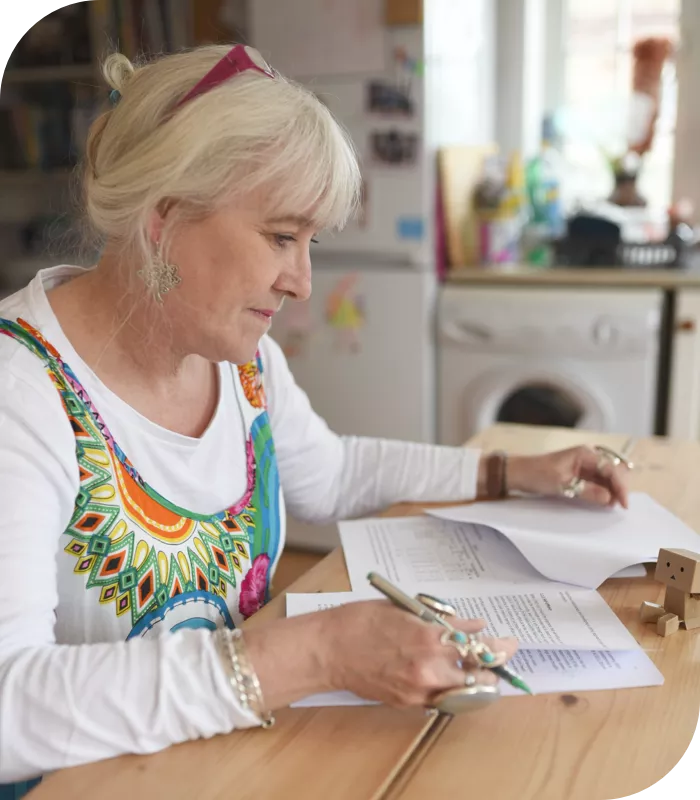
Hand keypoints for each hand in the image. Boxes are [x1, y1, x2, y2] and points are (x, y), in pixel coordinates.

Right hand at [320, 600, 517, 707]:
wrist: (329, 649)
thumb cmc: (361, 621)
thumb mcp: (405, 609)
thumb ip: (442, 620)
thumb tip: (472, 626)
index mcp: (429, 637)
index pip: (479, 647)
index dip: (500, 646)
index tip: (510, 643)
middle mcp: (428, 668)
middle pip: (479, 676)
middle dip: (492, 667)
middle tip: (498, 657)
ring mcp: (418, 689)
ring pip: (464, 692)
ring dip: (474, 681)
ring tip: (477, 669)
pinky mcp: (408, 702)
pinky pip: (441, 699)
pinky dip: (451, 689)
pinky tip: (450, 677)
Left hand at [506, 445, 630, 507]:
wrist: (519, 473)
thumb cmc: (537, 474)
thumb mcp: (563, 485)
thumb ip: (587, 491)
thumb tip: (609, 499)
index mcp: (585, 453)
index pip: (611, 469)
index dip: (620, 487)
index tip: (623, 504)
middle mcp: (588, 456)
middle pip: (614, 471)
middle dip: (618, 488)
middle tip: (617, 506)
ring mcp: (585, 464)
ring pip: (608, 477)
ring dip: (612, 491)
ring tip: (611, 506)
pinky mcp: (580, 473)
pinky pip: (598, 482)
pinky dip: (603, 491)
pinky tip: (603, 502)